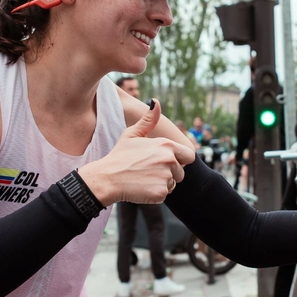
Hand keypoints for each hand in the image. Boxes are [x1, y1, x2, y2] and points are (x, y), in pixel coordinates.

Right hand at [79, 99, 196, 205]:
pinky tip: (142, 187)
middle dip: (169, 174)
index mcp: (166, 145)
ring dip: (162, 183)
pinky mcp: (161, 192)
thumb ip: (148, 120)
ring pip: (173, 184)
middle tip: (149, 171)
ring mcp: (166, 176)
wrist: (107, 178)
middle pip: (181, 172)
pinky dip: (155, 194)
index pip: (189, 156)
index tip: (166, 162)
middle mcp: (169, 160)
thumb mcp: (132, 134)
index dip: (180, 160)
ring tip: (144, 178)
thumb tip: (156, 102)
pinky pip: (165, 194)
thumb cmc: (119, 155)